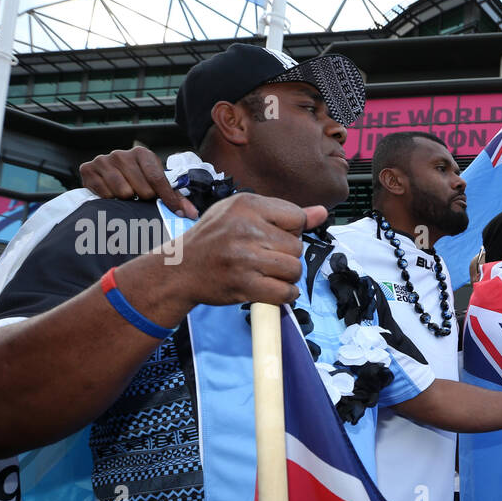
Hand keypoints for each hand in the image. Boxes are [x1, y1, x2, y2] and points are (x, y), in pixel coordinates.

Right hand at [80, 147, 198, 218]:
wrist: (106, 175)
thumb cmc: (137, 180)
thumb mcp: (157, 184)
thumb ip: (175, 197)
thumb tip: (191, 214)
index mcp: (141, 153)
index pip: (158, 179)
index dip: (169, 198)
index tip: (180, 213)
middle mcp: (121, 154)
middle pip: (142, 190)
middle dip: (144, 198)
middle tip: (140, 196)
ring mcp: (103, 160)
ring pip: (124, 193)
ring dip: (127, 199)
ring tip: (127, 194)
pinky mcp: (87, 169)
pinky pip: (105, 195)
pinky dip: (110, 199)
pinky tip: (111, 193)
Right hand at [158, 194, 326, 311]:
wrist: (179, 270)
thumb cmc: (212, 240)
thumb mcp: (241, 214)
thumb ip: (282, 213)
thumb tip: (322, 213)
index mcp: (246, 205)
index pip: (297, 217)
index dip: (291, 230)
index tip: (273, 237)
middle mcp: (245, 229)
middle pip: (297, 246)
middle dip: (287, 255)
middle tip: (265, 257)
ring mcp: (245, 258)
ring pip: (294, 269)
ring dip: (286, 276)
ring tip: (267, 272)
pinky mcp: (244, 285)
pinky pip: (285, 292)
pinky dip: (284, 294)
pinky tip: (271, 288)